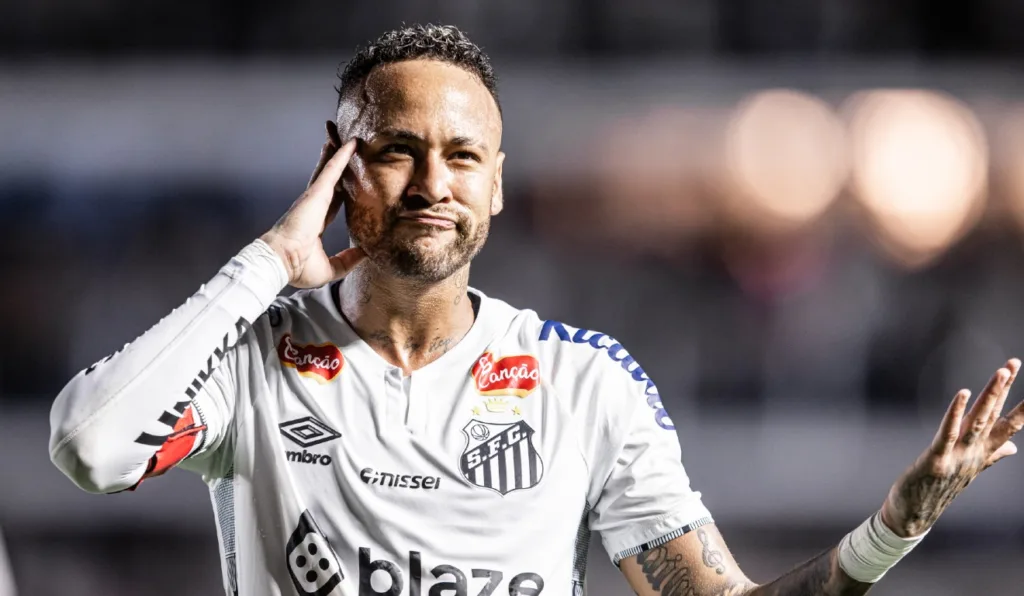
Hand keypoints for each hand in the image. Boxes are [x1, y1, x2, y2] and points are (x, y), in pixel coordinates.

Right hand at [261, 122, 365, 287]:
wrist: (281, 262)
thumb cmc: (298, 267)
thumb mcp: (332, 267)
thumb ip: (349, 260)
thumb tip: (368, 254)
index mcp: (316, 222)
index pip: (334, 202)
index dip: (343, 191)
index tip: (352, 182)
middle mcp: (315, 206)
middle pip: (331, 179)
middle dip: (338, 164)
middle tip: (347, 147)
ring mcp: (314, 197)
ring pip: (330, 169)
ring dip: (339, 152)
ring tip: (349, 136)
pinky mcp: (316, 193)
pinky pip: (332, 170)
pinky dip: (342, 155)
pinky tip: (352, 143)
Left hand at [881, 358, 1022, 536]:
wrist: (915, 516)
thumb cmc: (940, 489)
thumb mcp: (970, 469)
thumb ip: (992, 454)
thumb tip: (1013, 445)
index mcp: (982, 453)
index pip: (1007, 424)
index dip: (1020, 404)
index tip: (1022, 379)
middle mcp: (974, 453)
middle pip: (993, 416)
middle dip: (1003, 388)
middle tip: (1013, 362)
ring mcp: (958, 456)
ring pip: (977, 421)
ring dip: (989, 396)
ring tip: (1001, 372)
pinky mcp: (937, 459)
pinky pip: (948, 432)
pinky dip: (955, 413)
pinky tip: (962, 393)